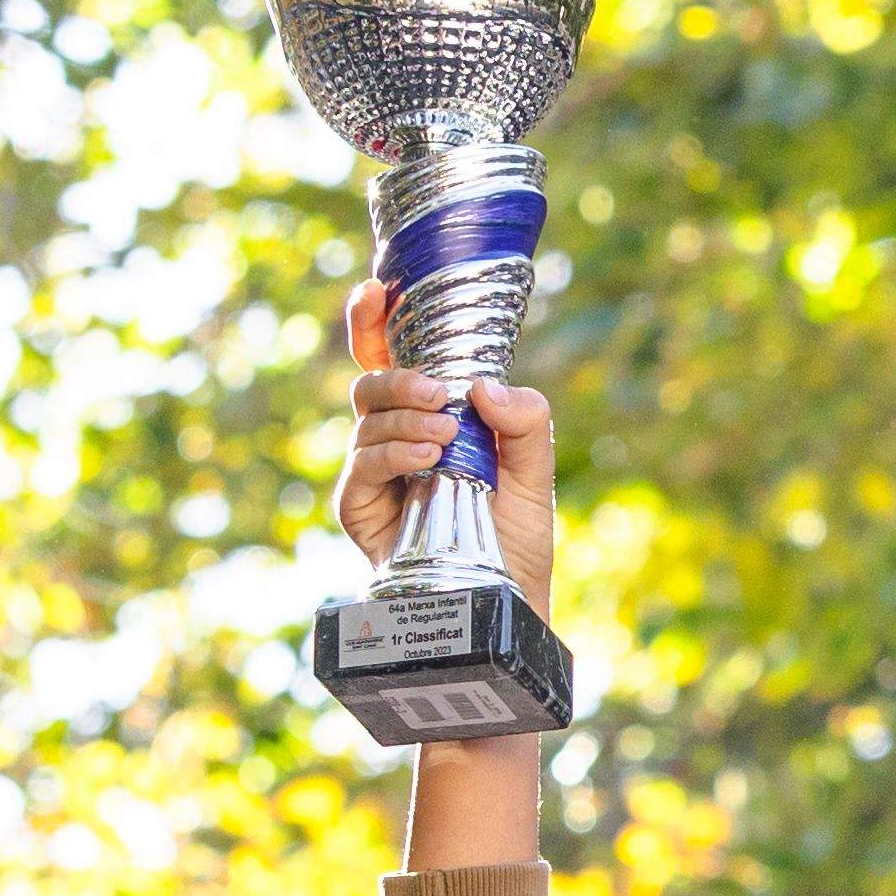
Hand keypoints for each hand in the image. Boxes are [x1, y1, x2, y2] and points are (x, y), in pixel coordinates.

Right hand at [330, 275, 557, 612]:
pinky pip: (362, 465)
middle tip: (441, 395)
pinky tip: (428, 458)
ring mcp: (372, 472)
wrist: (507, 605)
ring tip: (446, 439)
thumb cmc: (516, 540)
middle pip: (370, 382)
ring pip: (366, 419)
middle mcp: (395, 439)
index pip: (390, 359)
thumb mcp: (536, 474)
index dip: (374, 320)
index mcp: (432, 419)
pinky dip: (394, 453)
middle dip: (400, 377)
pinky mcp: (359, 507)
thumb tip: (482, 385)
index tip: (378, 290)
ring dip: (407, 419)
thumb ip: (525, 422)